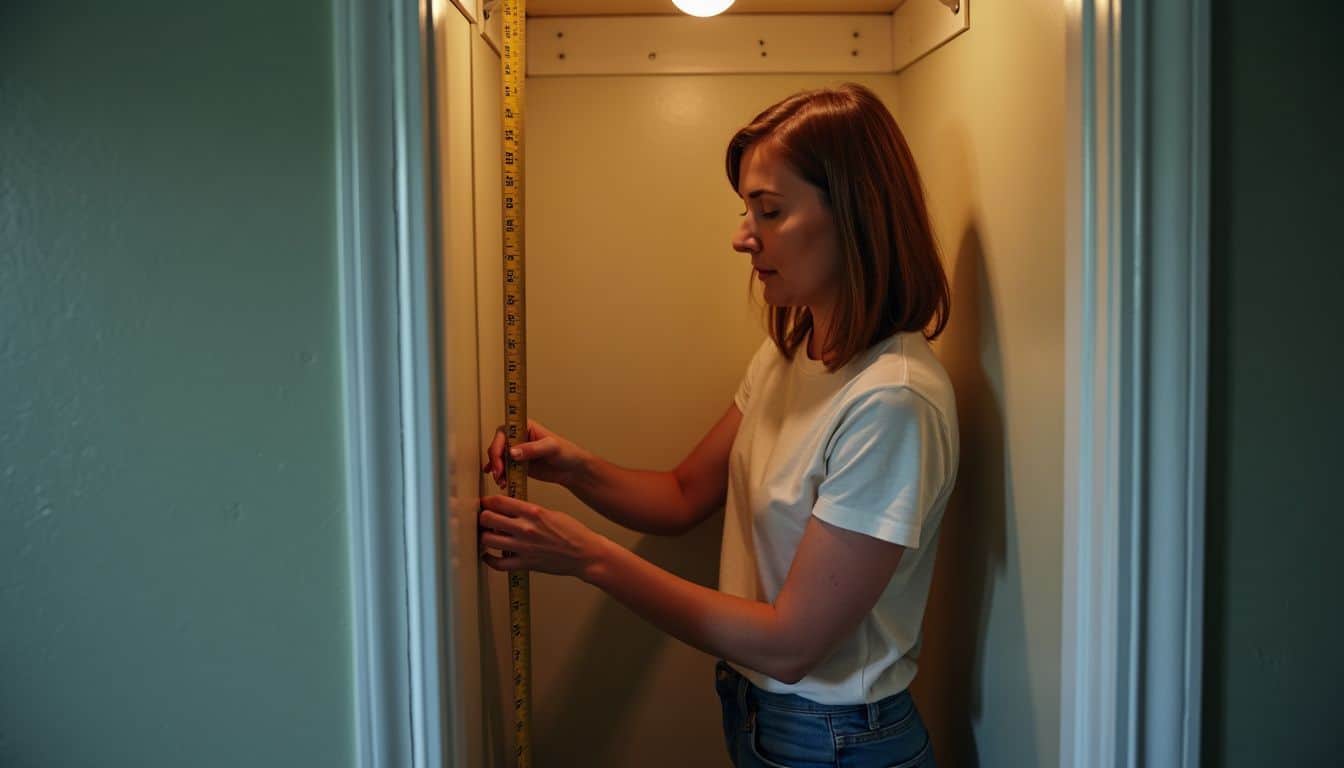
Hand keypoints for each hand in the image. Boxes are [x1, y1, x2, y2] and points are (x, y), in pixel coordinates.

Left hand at [478, 495, 608, 579]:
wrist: (585, 554)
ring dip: (484, 536)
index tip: (485, 503)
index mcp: (532, 511)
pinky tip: (490, 554)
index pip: (498, 501)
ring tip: (487, 535)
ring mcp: (523, 547)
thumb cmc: (572, 532)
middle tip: (485, 519)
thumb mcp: (550, 512)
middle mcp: (525, 528)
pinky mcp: (525, 564)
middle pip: (487, 518)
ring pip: (487, 539)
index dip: (487, 501)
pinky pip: (498, 563)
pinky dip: (489, 559)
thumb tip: (509, 509)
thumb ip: (528, 510)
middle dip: (483, 517)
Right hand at [482, 419, 588, 489]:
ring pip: (498, 458)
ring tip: (501, 481)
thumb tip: (512, 452)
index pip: (503, 433)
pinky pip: (504, 468)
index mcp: (524, 426)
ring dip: (496, 469)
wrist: (572, 469)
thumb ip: (532, 448)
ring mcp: (517, 451)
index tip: (499, 460)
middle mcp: (518, 437)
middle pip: (497, 446)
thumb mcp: (551, 447)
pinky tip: (501, 481)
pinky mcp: (518, 464)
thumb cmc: (566, 452)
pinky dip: (500, 475)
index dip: (497, 446)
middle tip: (499, 474)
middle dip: (495, 460)